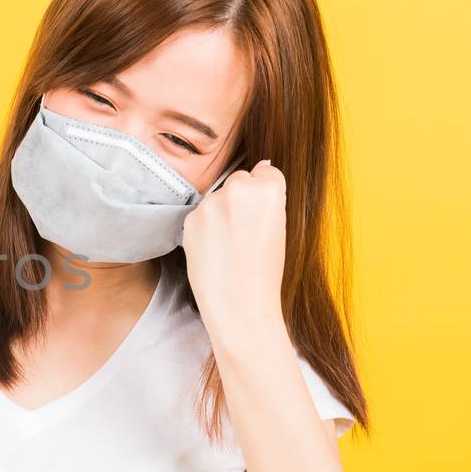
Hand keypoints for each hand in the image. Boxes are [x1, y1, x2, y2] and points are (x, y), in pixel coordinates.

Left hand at [182, 160, 287, 341]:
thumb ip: (268, 196)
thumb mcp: (279, 227)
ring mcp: (211, 203)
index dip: (266, 192)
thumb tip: (261, 166)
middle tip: (245, 230)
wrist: (238, 305)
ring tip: (229, 244)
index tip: (263, 213)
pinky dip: (206, 226)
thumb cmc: (265, 272)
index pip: (267, 171)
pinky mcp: (191, 218)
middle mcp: (238, 190)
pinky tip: (214, 248)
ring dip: (221, 211)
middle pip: (240, 179)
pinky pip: (201, 213)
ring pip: (218, 195)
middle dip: (242, 198)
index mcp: (269, 191)